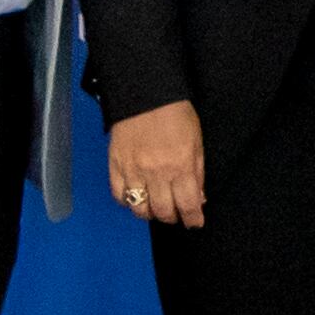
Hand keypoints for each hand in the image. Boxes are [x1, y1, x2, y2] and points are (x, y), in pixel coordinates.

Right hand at [108, 104, 208, 227]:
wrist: (145, 92)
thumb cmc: (174, 113)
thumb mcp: (196, 142)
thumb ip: (197, 173)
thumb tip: (198, 198)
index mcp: (181, 166)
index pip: (189, 205)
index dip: (193, 219)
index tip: (194, 222)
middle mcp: (157, 172)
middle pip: (163, 212)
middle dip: (172, 217)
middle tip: (175, 213)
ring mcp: (133, 170)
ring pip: (139, 209)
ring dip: (150, 213)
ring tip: (155, 206)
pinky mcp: (115, 165)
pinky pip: (118, 195)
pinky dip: (127, 201)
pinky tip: (135, 196)